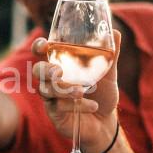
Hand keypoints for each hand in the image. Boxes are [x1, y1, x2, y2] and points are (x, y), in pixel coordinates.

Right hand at [31, 31, 119, 150]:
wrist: (106, 120)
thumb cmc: (102, 93)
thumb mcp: (108, 74)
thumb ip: (110, 54)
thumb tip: (115, 32)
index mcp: (61, 64)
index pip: (42, 52)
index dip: (39, 46)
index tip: (45, 45)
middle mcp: (52, 79)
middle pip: (37, 70)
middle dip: (45, 70)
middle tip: (59, 72)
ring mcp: (51, 97)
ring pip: (45, 90)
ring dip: (63, 90)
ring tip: (82, 92)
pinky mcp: (54, 113)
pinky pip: (57, 106)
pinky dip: (76, 106)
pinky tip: (92, 106)